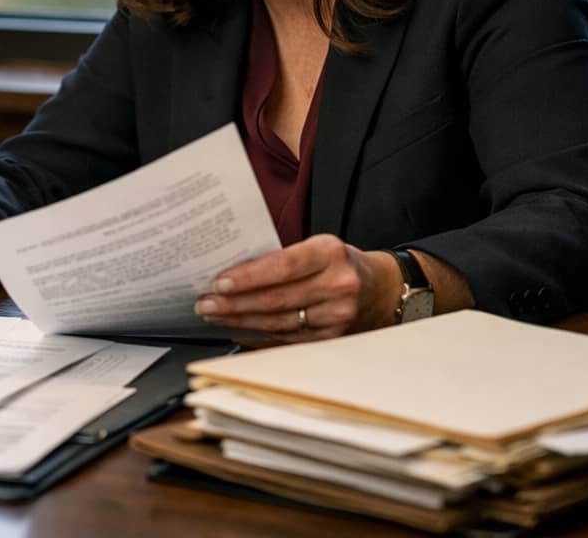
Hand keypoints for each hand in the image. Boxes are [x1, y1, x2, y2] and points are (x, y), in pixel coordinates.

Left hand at [193, 234, 398, 342]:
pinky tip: (238, 329)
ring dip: (241, 320)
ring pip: (279, 323)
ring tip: (215, 315)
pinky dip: (259, 335)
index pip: (282, 266)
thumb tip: (232, 272)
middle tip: (205, 303)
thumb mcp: (319, 247)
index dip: (249, 276)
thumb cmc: (339, 263)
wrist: (382, 289)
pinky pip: (288, 339)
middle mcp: (338, 285)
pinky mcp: (334, 339)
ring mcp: (338, 316)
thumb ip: (283, 257)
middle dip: (235, 303)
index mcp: (330, 253)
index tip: (219, 281)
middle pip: (276, 299)